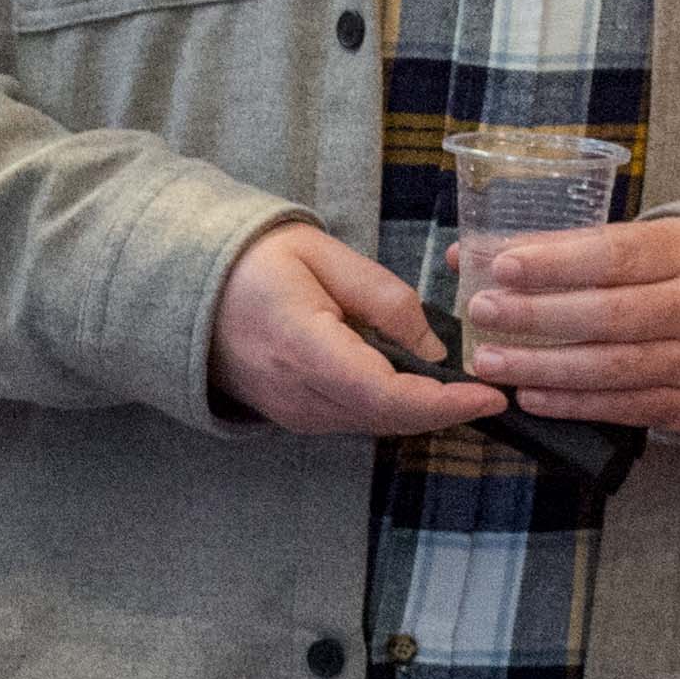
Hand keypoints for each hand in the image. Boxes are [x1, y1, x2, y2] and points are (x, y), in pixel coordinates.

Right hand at [209, 219, 509, 438]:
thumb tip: (436, 349)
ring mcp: (294, 413)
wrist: (188, 289)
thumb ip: (384, 299)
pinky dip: (392, 405)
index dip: (444, 403)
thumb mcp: (324, 256)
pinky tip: (413, 381)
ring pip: (375, 423)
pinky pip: (356, 418)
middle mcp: (297, 394)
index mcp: (302, 347)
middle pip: (388, 418)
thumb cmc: (255, 261)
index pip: (384, 393)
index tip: (491, 396)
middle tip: (492, 388)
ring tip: (460, 383)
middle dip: (445, 409)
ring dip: (420, 408)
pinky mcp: (295, 418)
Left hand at [460, 213, 679, 433]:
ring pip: (611, 366)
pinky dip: (571, 403)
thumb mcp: (640, 245)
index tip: (503, 267)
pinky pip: (622, 406)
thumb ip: (562, 248)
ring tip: (491, 361)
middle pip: (609, 314)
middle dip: (538, 315)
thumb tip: (474, 254)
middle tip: (482, 312)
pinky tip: (529, 396)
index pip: (614, 255)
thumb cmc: (672, 274)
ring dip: (542, 366)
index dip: (556, 263)